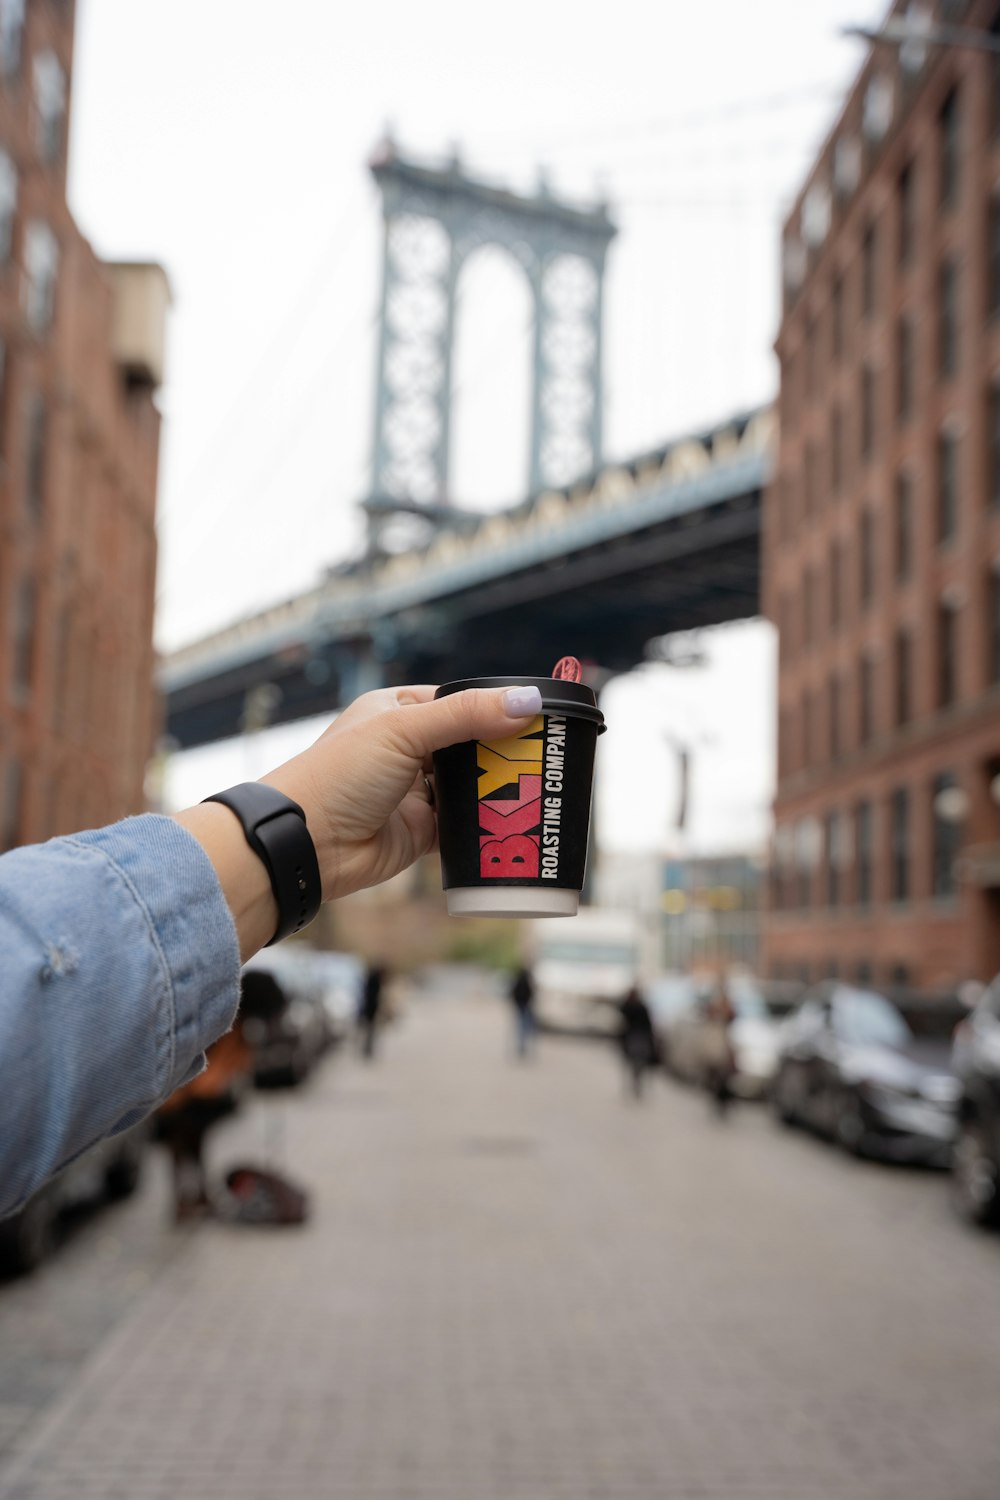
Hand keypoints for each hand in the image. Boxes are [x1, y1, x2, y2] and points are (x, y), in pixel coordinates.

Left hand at [264, 683, 542, 898]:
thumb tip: (526, 699)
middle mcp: (406, 749)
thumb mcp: (404, 730)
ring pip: (469, 786)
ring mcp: (413, 791)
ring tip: (538, 787)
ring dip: (496, 789)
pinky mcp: (420, 830)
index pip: (458, 702)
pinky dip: (484, 823)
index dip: (495, 708)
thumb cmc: (339, 774)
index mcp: (396, 711)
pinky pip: (463, 825)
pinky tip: (512, 820)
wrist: (306, 844)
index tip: (536, 716)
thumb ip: (466, 715)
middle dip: (502, 752)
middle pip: (469, 745)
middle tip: (546, 756)